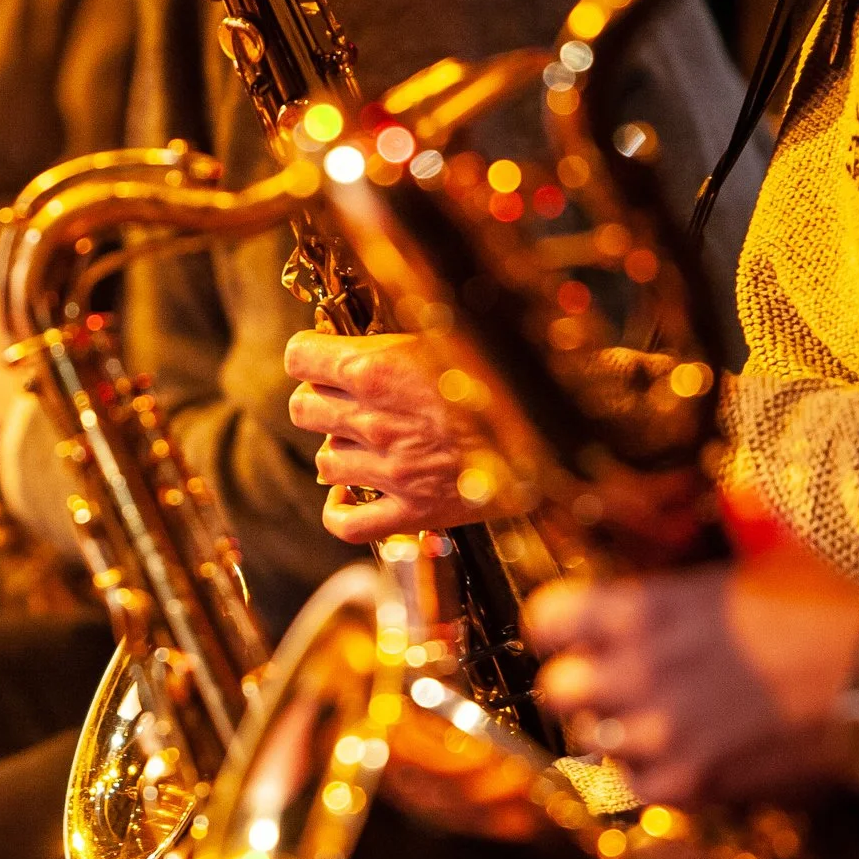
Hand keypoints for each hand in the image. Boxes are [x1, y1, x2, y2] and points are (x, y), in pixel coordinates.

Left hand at [282, 329, 521, 543]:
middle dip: (321, 401)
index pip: (301, 358)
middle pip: (303, 408)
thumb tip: (350, 349)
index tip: (323, 362)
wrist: (558, 426)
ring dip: (339, 450)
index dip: (309, 358)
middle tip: (349, 402)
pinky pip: (344, 523)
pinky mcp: (411, 512)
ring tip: (370, 443)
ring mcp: (390, 470)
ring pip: (323, 461)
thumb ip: (391, 347)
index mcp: (379, 368)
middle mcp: (374, 419)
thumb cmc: (506, 373)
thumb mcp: (447, 336)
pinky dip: (339, 509)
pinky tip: (351, 493)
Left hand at [520, 547, 858, 807]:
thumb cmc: (834, 609)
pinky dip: (654, 781)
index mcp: (646, 607)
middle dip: (582, 690)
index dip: (558, 631)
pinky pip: (635, 791)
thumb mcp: (748, 574)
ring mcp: (660, 729)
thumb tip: (667, 604)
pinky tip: (688, 762)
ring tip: (663, 728)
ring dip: (619, 738)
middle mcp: (637, 668)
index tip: (572, 637)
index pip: (548, 619)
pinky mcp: (692, 781)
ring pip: (591, 745)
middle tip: (615, 690)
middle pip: (558, 689)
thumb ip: (685, 597)